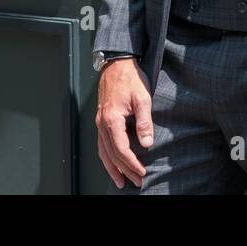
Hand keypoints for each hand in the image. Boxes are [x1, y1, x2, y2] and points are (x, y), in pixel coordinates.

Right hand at [95, 57, 152, 188]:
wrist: (117, 64)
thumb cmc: (130, 79)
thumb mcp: (142, 98)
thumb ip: (144, 122)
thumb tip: (147, 143)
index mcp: (112, 119)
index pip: (121, 149)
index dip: (131, 163)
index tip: (142, 171)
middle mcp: (102, 123)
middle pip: (111, 154)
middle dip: (124, 170)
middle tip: (136, 181)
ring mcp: (99, 122)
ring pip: (103, 152)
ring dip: (112, 168)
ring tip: (121, 181)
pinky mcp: (101, 120)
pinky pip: (101, 144)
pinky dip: (107, 157)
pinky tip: (112, 164)